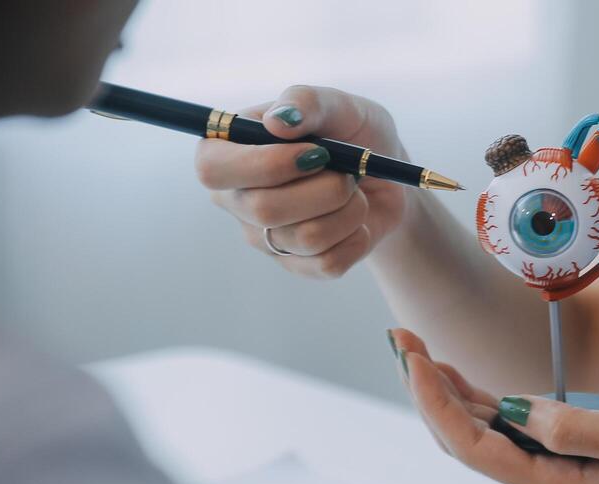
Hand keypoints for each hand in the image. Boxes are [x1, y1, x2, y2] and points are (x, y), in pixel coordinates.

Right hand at [194, 86, 407, 277]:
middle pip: (264, 210)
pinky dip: (357, 238)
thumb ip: (307, 102)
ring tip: (355, 194)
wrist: (385, 178)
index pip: (213, 169)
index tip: (316, 152)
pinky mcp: (297, 265)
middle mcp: (236, 198)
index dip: (267, 165)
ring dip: (348, 211)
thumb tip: (278, 122)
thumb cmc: (350, 133)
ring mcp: (265, 237)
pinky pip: (327, 264)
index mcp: (226, 151)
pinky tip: (358, 222)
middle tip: (347, 173)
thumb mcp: (338, 105)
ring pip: (305, 238)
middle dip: (325, 190)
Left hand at [389, 328, 598, 483]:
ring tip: (409, 347)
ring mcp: (552, 463)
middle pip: (464, 442)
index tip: (414, 360)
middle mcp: (546, 480)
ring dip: (440, 391)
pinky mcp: (562, 442)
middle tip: (397, 340)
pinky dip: (470, 394)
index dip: (438, 404)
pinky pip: (501, 422)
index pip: (477, 447)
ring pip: (476, 431)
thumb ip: (578, 429)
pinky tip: (446, 368)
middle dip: (426, 393)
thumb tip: (520, 414)